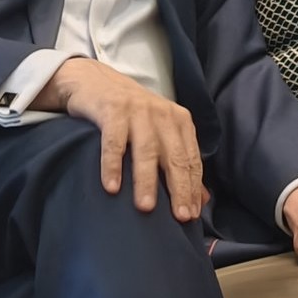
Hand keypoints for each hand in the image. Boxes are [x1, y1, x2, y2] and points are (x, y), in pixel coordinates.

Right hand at [35, 58, 203, 221]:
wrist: (96, 81)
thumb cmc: (132, 115)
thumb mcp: (160, 133)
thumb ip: (179, 161)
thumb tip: (202, 199)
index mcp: (180, 121)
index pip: (191, 160)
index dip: (193, 187)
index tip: (193, 214)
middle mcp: (163, 115)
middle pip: (175, 156)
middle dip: (179, 188)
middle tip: (180, 216)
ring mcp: (138, 111)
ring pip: (146, 150)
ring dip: (146, 181)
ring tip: (146, 208)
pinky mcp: (112, 110)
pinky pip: (113, 142)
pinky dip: (113, 165)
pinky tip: (112, 187)